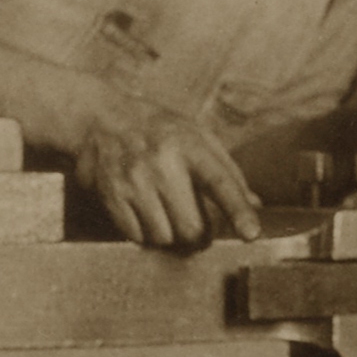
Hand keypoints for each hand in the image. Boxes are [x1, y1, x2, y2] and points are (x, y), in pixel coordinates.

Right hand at [72, 98, 260, 246]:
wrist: (100, 118)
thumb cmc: (159, 130)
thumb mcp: (197, 135)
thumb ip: (228, 170)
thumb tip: (255, 204)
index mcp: (190, 144)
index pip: (220, 181)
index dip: (238, 210)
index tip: (251, 234)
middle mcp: (161, 162)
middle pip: (191, 227)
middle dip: (199, 236)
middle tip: (198, 228)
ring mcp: (133, 180)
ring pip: (164, 237)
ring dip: (170, 235)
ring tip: (166, 213)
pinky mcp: (112, 195)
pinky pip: (137, 237)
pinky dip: (145, 234)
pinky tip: (144, 213)